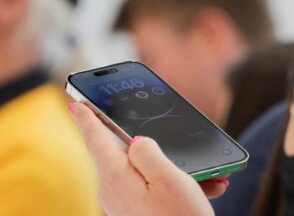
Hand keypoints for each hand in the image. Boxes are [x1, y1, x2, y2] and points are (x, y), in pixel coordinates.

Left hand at [69, 102, 227, 215]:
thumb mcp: (169, 178)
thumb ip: (148, 152)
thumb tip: (136, 140)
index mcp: (118, 176)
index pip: (97, 138)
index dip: (87, 117)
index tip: (77, 102)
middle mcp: (114, 190)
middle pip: (118, 152)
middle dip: (136, 138)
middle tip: (126, 118)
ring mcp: (124, 203)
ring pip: (144, 170)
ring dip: (172, 166)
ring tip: (204, 173)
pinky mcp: (137, 212)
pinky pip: (154, 187)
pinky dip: (176, 183)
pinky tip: (204, 187)